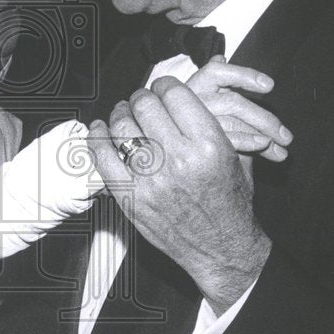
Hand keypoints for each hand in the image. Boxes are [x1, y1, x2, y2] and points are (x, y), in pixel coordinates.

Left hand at [89, 79, 272, 314]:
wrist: (222, 249)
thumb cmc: (230, 204)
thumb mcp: (237, 157)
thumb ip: (214, 123)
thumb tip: (190, 91)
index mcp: (209, 144)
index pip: (175, 94)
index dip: (165, 85)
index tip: (162, 87)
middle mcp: (179, 159)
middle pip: (145, 106)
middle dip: (142, 97)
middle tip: (142, 100)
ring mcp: (152, 180)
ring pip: (122, 128)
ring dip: (120, 114)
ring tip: (123, 114)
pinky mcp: (131, 199)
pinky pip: (103, 159)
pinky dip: (97, 140)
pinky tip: (99, 131)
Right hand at [186, 56, 292, 162]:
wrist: (173, 156)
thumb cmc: (190, 127)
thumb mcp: (204, 101)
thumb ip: (217, 82)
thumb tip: (220, 57)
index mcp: (194, 88)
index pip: (216, 72)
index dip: (243, 75)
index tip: (270, 86)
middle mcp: (190, 103)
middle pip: (232, 102)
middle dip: (264, 119)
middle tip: (287, 136)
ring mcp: (189, 123)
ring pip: (231, 123)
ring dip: (261, 135)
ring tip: (281, 150)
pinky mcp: (192, 141)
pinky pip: (225, 140)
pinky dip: (247, 142)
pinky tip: (262, 146)